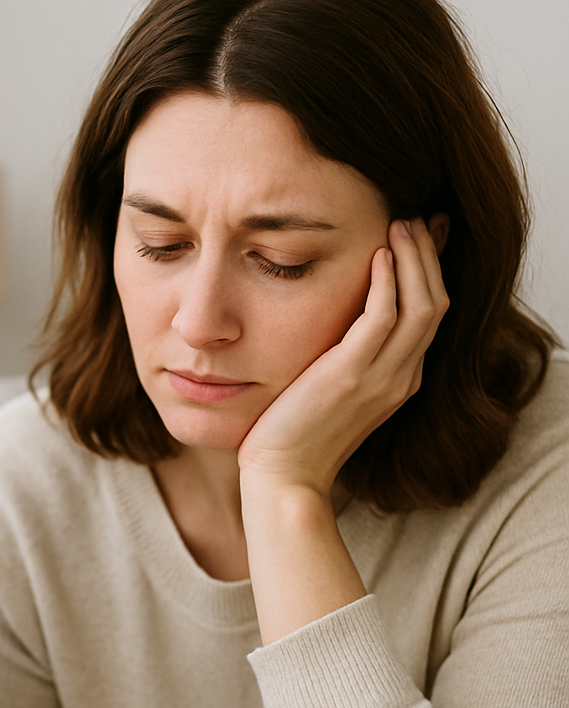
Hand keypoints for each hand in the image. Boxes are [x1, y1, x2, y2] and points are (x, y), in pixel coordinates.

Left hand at [237, 218, 448, 644]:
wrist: (282, 478)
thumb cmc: (294, 438)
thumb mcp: (328, 393)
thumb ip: (343, 361)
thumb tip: (333, 329)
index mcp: (397, 381)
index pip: (427, 317)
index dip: (427, 274)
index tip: (414, 240)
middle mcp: (399, 378)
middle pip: (435, 304)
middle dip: (429, 257)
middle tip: (414, 220)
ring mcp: (381, 379)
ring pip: (422, 305)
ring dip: (415, 259)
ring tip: (401, 224)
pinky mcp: (352, 377)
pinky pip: (384, 318)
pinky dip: (387, 282)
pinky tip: (377, 255)